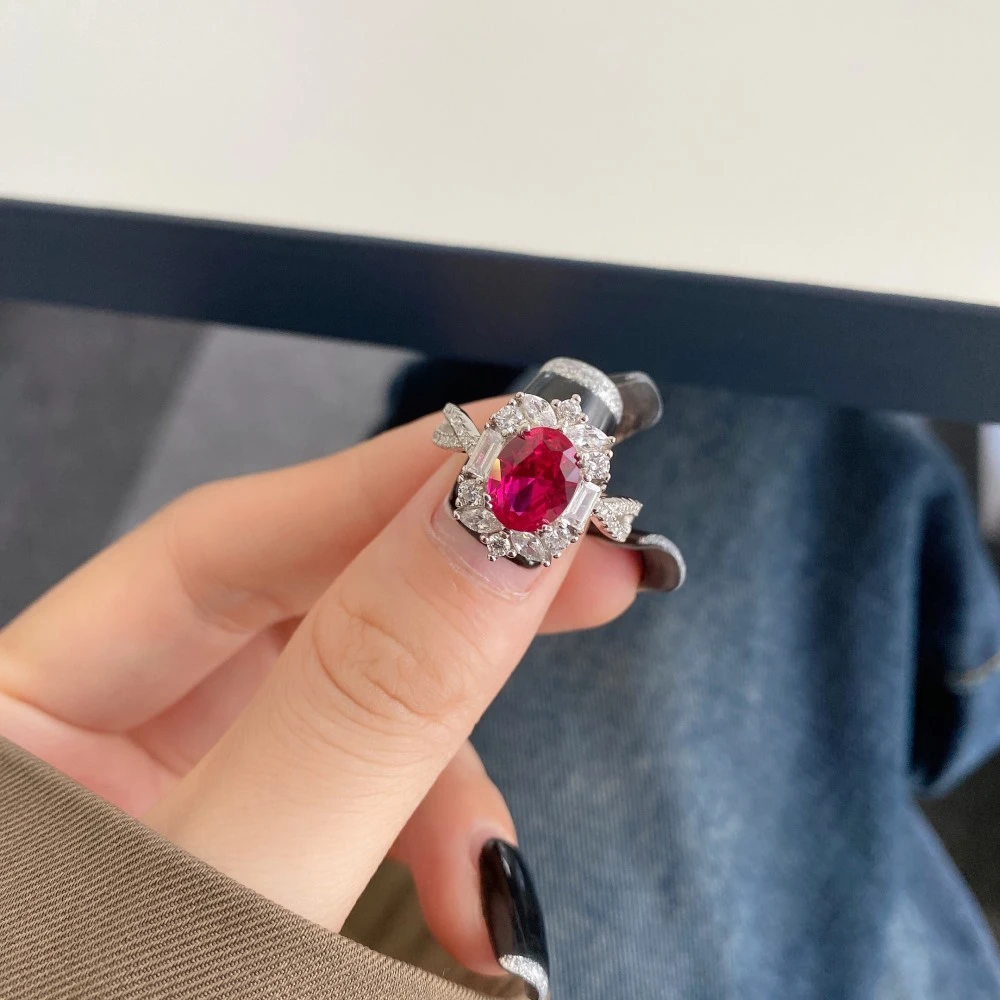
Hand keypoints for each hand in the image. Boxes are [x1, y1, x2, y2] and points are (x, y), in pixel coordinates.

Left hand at [0, 398, 639, 974]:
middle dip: (461, 574)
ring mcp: (188, 795)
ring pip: (359, 699)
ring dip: (461, 758)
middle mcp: (100, 738)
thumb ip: (368, 705)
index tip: (544, 447)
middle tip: (601, 543)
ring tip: (503, 868)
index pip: (233, 543)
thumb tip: (499, 519)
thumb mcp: (237, 893)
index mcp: (23, 713)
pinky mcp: (264, 848)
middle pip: (308, 597)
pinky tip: (471, 909)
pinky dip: (441, 839)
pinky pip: (374, 790)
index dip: (399, 484)